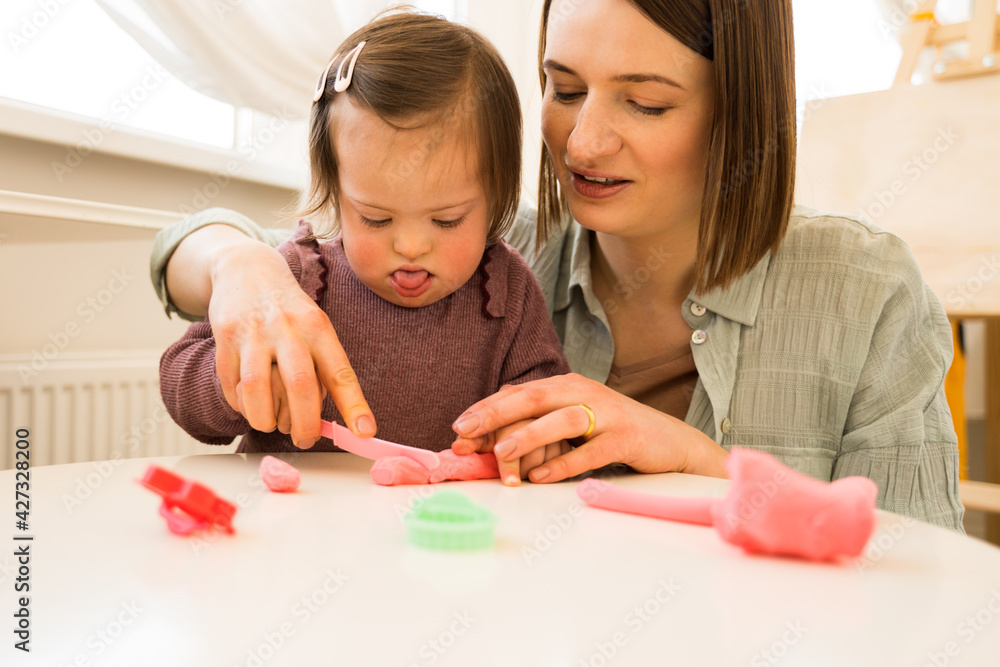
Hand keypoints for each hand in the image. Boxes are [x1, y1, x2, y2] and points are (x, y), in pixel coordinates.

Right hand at [208, 239, 375, 446]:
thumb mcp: (315, 327)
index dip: (354, 405)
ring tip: (272, 423)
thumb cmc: (290, 311)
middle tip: (305, 440)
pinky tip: (250, 405)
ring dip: (266, 420)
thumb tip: (335, 421)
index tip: (365, 433)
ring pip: (257, 391)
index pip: (339, 372)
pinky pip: (232, 386)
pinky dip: (242, 406)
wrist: (247, 270)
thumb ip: (323, 368)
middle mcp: (287, 328)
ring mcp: (254, 333)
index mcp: (318, 327)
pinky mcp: (225, 338)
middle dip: (304, 425)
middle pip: (299, 386)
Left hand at [451, 373, 727, 482]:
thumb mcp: (573, 423)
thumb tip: (492, 439)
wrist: (669, 442)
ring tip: (501, 452)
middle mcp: (584, 393)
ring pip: (562, 420)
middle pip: (533, 398)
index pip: (518, 393)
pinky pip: (591, 451)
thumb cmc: (613, 433)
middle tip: (466, 432)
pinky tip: (541, 477)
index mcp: (567, 386)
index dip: (486, 409)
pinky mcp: (626, 438)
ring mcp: (607, 414)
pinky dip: (564, 465)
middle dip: (495, 414)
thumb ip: (538, 425)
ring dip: (529, 436)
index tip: (458, 428)